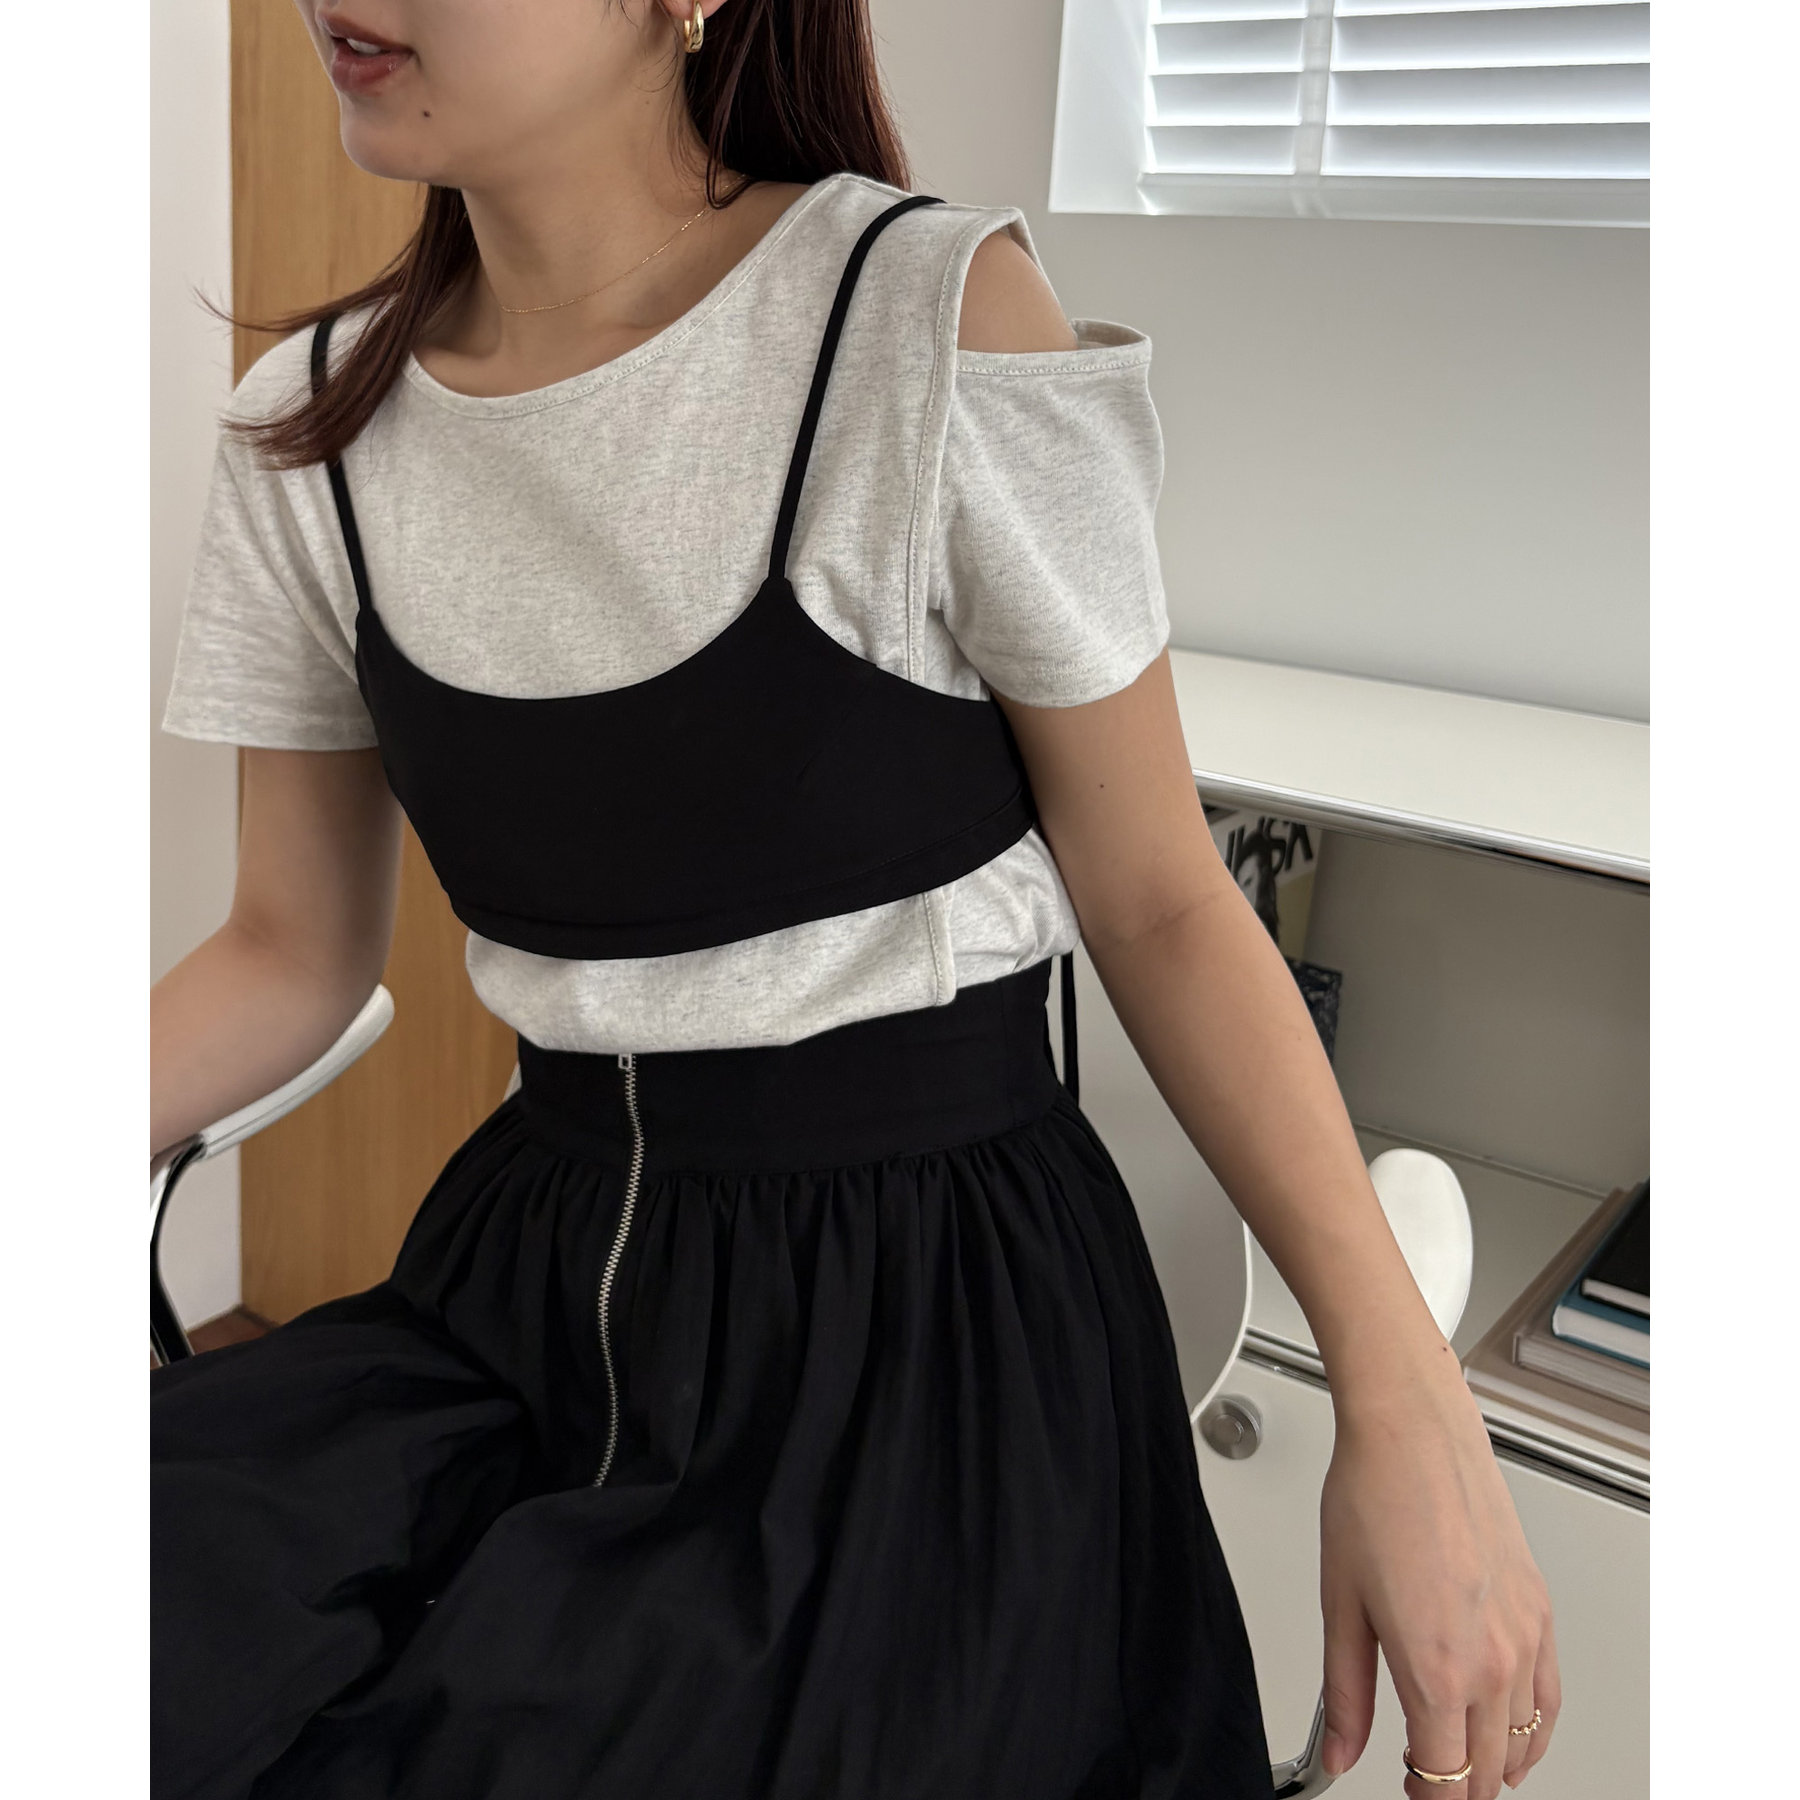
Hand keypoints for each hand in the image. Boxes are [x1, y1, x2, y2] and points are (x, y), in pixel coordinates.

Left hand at [1317, 1363, 1559, 1797]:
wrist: (1414, 1435)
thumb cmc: (1372, 1499)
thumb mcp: (1340, 1606)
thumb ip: (1343, 1695)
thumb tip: (1336, 1754)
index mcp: (1436, 1669)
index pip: (1446, 1782)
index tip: (1407, 1791)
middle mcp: (1491, 1661)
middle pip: (1488, 1773)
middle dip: (1456, 1791)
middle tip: (1424, 1781)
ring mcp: (1524, 1637)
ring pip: (1524, 1744)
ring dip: (1495, 1768)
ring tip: (1459, 1765)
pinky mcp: (1540, 1611)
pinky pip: (1550, 1699)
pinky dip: (1534, 1733)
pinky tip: (1512, 1734)